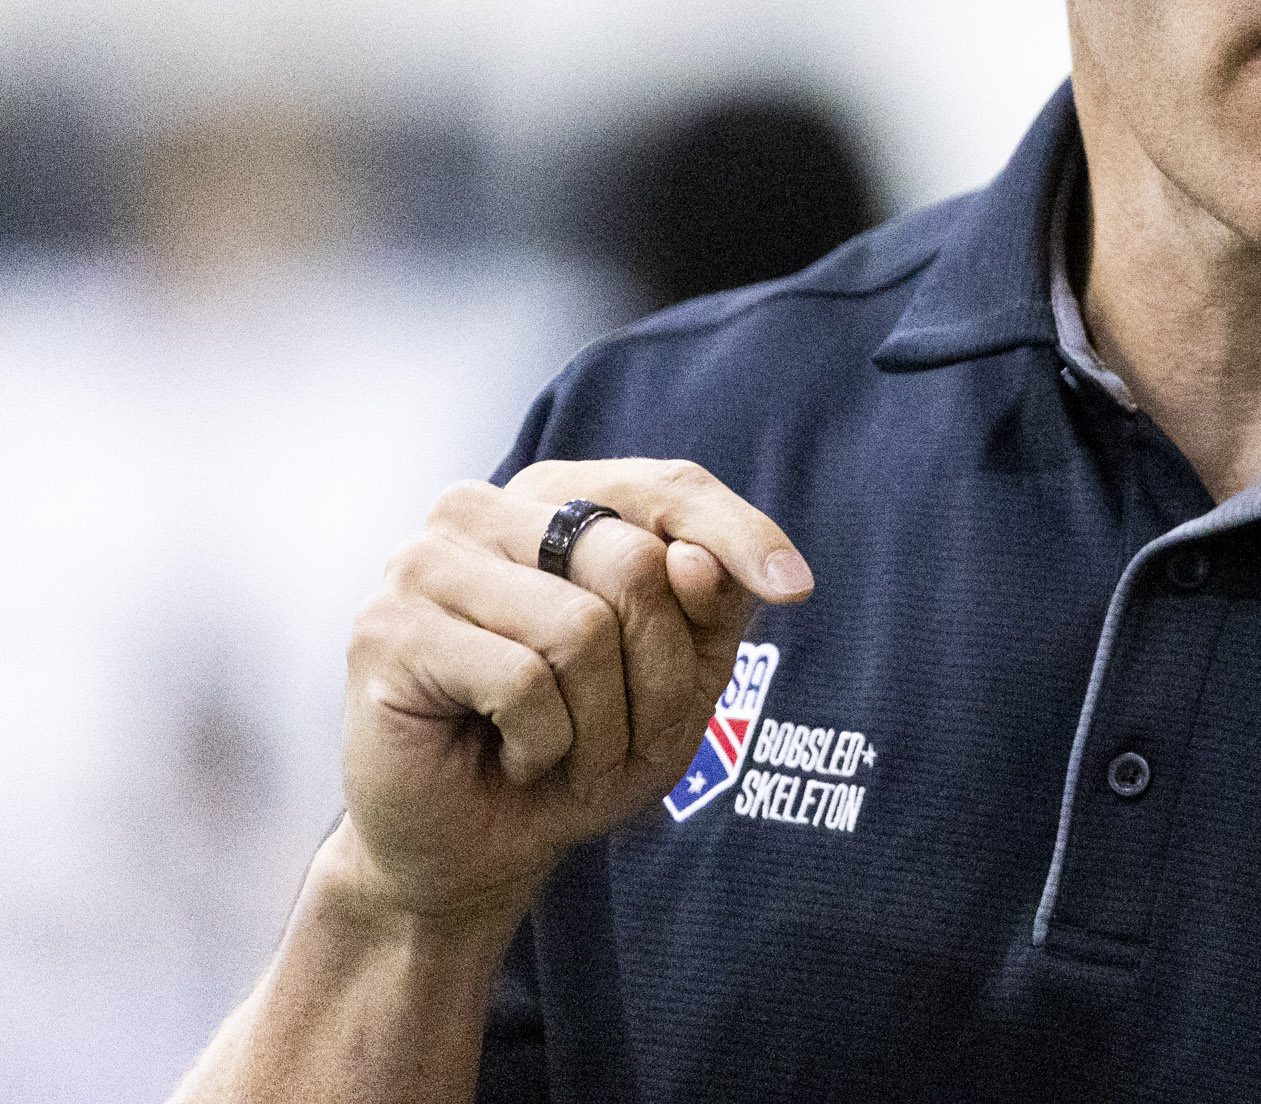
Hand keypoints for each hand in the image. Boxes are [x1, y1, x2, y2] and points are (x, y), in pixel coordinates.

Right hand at [333, 459, 813, 928]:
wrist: (475, 852)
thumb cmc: (577, 750)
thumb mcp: (678, 678)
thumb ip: (705, 607)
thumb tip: (698, 562)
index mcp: (554, 499)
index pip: (669, 486)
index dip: (740, 533)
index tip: (797, 588)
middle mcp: (481, 510)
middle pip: (635, 563)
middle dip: (659, 674)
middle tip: (626, 738)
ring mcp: (422, 563)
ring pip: (582, 627)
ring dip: (601, 723)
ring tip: (567, 753)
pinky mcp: (385, 630)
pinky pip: (522, 680)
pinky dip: (545, 743)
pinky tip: (511, 756)